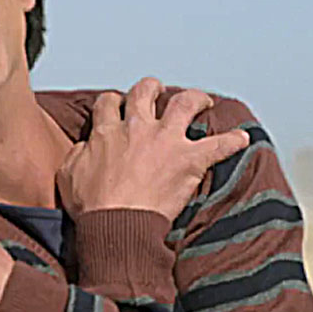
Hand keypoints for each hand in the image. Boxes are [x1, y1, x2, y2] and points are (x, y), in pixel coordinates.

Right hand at [56, 77, 250, 221]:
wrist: (117, 223)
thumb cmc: (94, 207)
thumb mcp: (69, 176)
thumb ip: (77, 155)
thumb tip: (84, 148)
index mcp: (107, 131)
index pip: (109, 103)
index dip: (113, 102)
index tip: (117, 106)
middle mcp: (138, 127)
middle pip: (145, 92)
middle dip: (152, 88)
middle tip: (157, 91)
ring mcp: (166, 140)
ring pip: (184, 103)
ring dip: (195, 98)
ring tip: (202, 100)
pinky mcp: (189, 160)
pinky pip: (219, 145)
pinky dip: (233, 141)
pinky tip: (243, 138)